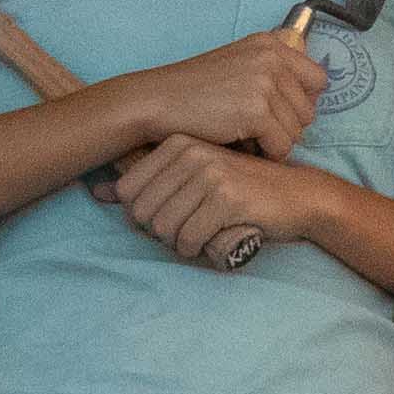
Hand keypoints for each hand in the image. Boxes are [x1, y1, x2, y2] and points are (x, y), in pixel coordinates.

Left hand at [104, 131, 328, 272]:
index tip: (170, 217)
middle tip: (186, 231)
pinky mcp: (227, 198)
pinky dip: (195, 250)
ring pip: (163, 228)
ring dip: (177, 244)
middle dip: (159, 232)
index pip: (128, 191)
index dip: (143, 215)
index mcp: (178, 143)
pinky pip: (189, 238)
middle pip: (143, 212)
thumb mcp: (194, 176)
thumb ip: (148, 183)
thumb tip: (96, 193)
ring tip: (198, 237)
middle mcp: (191, 152)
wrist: (297, 195)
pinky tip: (210, 242)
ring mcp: (210, 173)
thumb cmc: (243, 189)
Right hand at [118, 28, 327, 161]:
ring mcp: (265, 83)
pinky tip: (242, 146)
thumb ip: (270, 72)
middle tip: (255, 130)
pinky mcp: (257, 111)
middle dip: (285, 127)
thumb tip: (310, 96)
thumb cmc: (193, 92)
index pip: (317, 79)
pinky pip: (282, 146)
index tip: (278, 114)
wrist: (157, 102)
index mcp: (269, 44)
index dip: (301, 103)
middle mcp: (272, 58)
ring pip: (297, 132)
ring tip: (244, 136)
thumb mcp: (236, 65)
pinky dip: (265, 154)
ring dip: (273, 142)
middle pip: (308, 110)